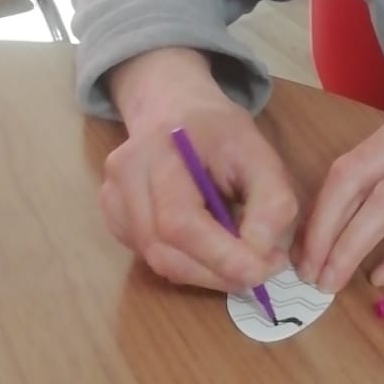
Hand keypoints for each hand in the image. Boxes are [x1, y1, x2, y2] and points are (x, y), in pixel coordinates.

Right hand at [101, 49, 298, 292]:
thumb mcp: (260, 152)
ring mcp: (111, 200)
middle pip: (163, 250)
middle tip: (260, 271)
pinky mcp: (113, 219)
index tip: (264, 271)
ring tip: (239, 259)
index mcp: (159, 149)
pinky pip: (150, 258)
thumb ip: (272, 201)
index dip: (221, 256)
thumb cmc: (218, 131)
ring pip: (157, 261)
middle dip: (217, 272)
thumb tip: (262, 255)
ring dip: (204, 274)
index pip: (180, 220)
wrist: (173, 109)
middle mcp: (124, 176)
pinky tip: (209, 246)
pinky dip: (187, 264)